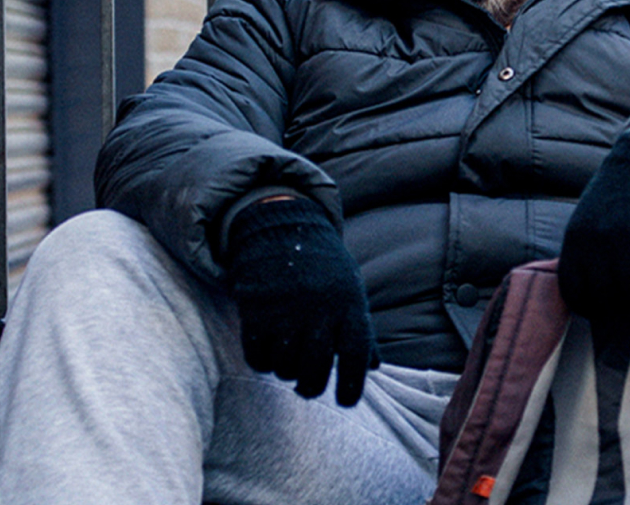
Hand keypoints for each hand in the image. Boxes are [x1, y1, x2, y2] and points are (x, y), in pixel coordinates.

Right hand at [223, 198, 377, 405]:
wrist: (280, 226)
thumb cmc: (322, 268)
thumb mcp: (349, 290)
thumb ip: (360, 329)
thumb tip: (374, 367)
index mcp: (348, 304)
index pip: (355, 357)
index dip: (351, 386)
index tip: (345, 402)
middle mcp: (319, 309)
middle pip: (315, 370)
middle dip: (311, 387)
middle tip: (307, 388)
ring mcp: (286, 310)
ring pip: (285, 367)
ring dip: (285, 372)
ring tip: (287, 362)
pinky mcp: (255, 310)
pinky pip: (257, 356)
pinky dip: (261, 362)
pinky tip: (266, 353)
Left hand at [557, 130, 629, 318]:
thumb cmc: (622, 194)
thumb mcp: (590, 218)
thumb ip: (585, 251)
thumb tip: (587, 294)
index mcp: (577, 236)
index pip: (574, 291)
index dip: (588, 308)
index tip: (601, 310)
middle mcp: (600, 243)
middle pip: (606, 300)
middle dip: (620, 309)